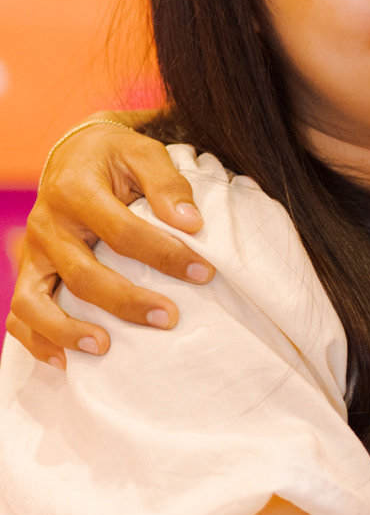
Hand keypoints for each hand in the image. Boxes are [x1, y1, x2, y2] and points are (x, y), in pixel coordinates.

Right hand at [5, 124, 212, 363]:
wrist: (75, 154)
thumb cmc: (115, 157)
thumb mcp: (143, 153)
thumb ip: (167, 184)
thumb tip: (191, 222)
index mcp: (75, 190)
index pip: (123, 232)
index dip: (165, 255)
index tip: (204, 273)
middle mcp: (46, 224)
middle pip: (83, 274)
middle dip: (127, 302)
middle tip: (169, 318)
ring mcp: (32, 252)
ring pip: (34, 302)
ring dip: (67, 331)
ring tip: (104, 348)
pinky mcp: (27, 271)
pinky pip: (19, 313)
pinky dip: (36, 340)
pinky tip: (65, 361)